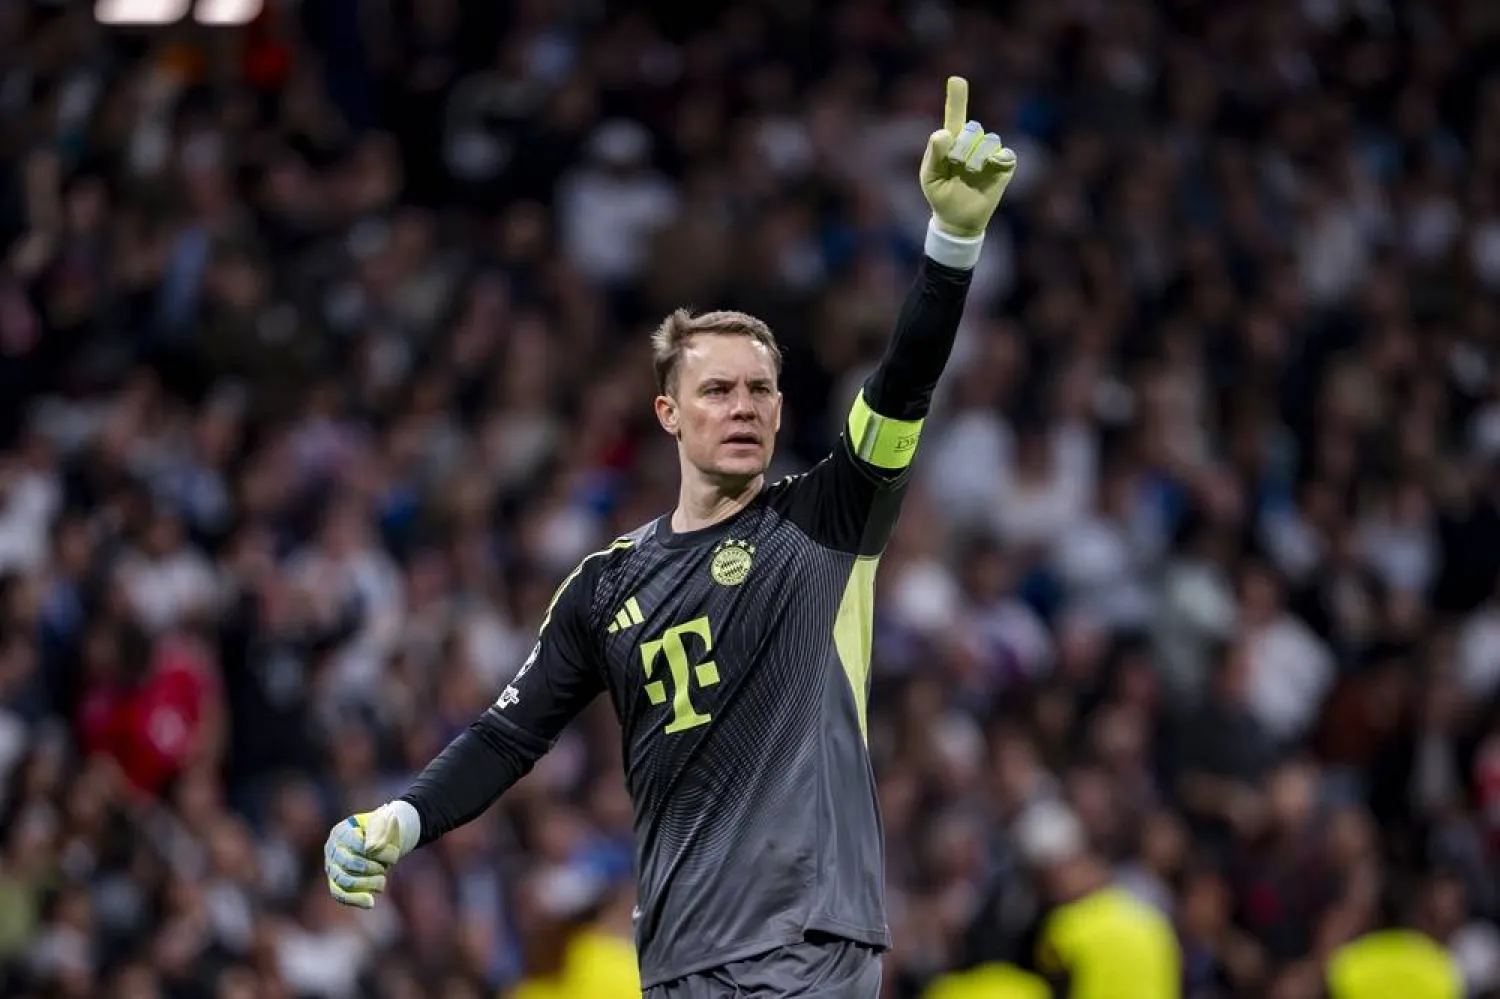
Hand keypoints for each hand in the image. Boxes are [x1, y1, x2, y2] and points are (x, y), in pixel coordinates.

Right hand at [324, 803, 416, 908]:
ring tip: (382, 882)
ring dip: (368, 884)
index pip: (357, 845)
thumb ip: (378, 830)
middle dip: (373, 868)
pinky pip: (340, 894)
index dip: (378, 852)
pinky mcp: (336, 883)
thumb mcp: (384, 822)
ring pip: (345, 881)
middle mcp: (332, 849)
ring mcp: (332, 867)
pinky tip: (370, 903)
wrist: (382, 838)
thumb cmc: (382, 829)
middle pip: (349, 864)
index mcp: (342, 831)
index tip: (393, 853)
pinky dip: (356, 900)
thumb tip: (370, 849)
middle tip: (385, 867)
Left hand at [920, 76, 1017, 237]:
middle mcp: (972, 141)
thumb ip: (934, 154)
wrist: (959, 219)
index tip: (956, 80)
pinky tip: (988, 173)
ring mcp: (990, 151)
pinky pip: (1003, 154)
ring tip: (969, 175)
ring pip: (987, 141)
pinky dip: (994, 163)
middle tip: (956, 168)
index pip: (955, 115)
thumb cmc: (941, 195)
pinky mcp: (1005, 163)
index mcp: (951, 140)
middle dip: (961, 149)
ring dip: (976, 160)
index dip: (957, 97)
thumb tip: (943, 133)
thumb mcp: (931, 177)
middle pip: (971, 129)